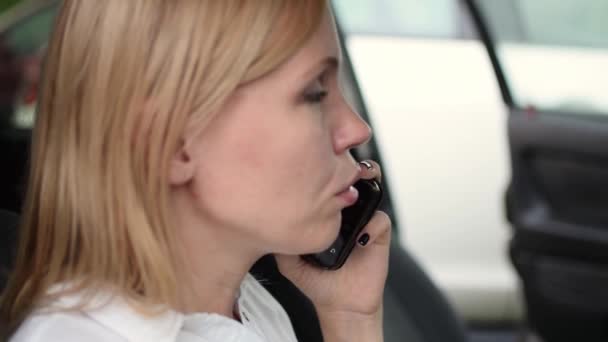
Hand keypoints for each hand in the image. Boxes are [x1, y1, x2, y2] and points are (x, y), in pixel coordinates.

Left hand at [275, 160, 390, 316]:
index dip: (323, 164)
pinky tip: (358, 237)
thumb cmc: (315, 279)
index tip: (313, 158)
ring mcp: (363, 220)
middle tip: (339, 160)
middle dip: (347, 161)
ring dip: (367, 177)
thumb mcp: (288, 257)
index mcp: (326, 209)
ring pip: (372, 187)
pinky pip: (380, 220)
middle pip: (351, 173)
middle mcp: (345, 209)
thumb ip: (279, 236)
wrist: (338, 303)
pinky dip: (370, 225)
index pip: (327, 178)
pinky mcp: (378, 235)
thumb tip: (264, 218)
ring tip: (359, 179)